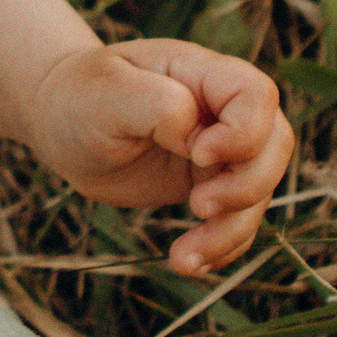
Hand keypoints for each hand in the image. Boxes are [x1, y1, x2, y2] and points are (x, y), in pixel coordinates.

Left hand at [26, 36, 294, 279]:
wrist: (62, 123)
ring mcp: (220, 151)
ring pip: (260, 192)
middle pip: (274, 145)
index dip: (243, 132)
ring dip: (230, 232)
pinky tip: (189, 262)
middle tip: (197, 207)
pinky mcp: (209, 185)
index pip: (256, 95)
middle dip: (246, 186)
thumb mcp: (105, 93)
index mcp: (202, 74)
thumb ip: (156, 104)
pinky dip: (221, 248)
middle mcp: (221, 111)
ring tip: (183, 258)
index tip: (197, 154)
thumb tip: (197, 133)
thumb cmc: (80, 97)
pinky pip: (237, 220)